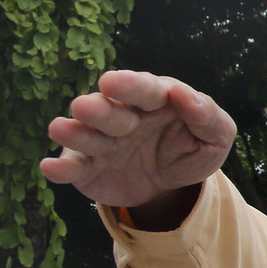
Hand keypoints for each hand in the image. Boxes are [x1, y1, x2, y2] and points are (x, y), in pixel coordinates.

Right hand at [40, 70, 236, 208]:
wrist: (173, 184)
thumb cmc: (193, 146)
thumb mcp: (216, 135)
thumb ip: (208, 115)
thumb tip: (184, 94)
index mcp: (155, 100)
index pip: (144, 89)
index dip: (129, 86)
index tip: (114, 83)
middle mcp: (123, 116)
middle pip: (109, 109)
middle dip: (99, 108)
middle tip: (87, 107)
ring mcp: (101, 141)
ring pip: (86, 135)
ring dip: (75, 132)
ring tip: (61, 128)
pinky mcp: (88, 168)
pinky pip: (73, 167)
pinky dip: (61, 167)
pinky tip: (50, 167)